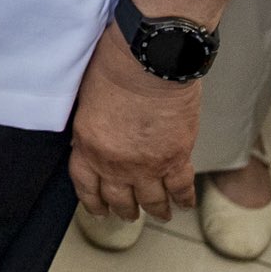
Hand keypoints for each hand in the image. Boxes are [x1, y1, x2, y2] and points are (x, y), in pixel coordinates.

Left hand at [69, 24, 201, 223]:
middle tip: (128, 213)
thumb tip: (95, 136)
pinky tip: (185, 203)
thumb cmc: (115, 64)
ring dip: (155, 210)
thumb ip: (90, 125)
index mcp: (88, 144)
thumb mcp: (86, 97)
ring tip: (159, 213)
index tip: (98, 209)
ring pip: (151, 201)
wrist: (149, 58)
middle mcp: (115, 162)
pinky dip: (184, 198)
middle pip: (119, 199)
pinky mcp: (176, 158)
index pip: (85, 184)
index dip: (92, 200)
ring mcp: (146, 164)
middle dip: (124, 209)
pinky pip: (180, 188)